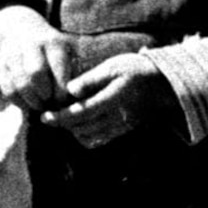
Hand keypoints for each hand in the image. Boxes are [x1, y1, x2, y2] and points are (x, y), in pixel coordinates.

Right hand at [0, 6, 72, 111]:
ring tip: (43, 107)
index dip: (61, 91)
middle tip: (53, 106)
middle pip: (35, 73)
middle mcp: (31, 45)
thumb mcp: (70, 54)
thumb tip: (78, 101)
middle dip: (45, 95)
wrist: (22, 30)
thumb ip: (76, 74)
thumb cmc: (56, 51)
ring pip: (19, 83)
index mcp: (54, 42)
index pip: (57, 69)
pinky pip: (7, 88)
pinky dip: (19, 101)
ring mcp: (12, 53)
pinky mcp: (0, 64)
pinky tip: (29, 105)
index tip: (65, 102)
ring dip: (32, 102)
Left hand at [42, 54, 171, 147]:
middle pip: (82, 128)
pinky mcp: (124, 130)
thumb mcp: (112, 66)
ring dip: (73, 131)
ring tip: (63, 120)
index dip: (61, 117)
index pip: (81, 113)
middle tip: (49, 117)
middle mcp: (118, 117)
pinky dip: (86, 136)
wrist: (163, 83)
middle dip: (63, 124)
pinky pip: (100, 140)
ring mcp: (122, 126)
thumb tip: (69, 91)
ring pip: (90, 137)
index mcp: (113, 99)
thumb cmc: (135, 70)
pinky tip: (79, 126)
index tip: (45, 117)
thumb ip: (90, 79)